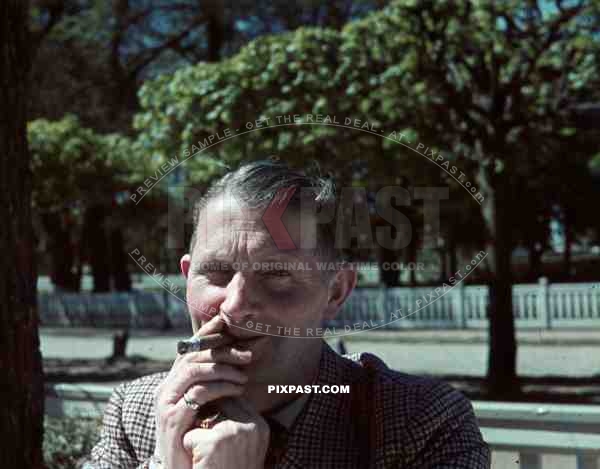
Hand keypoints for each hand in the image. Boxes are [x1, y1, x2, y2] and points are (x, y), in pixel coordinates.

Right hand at [153, 315, 252, 468]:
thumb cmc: (196, 437)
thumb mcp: (203, 407)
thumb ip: (211, 385)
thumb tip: (234, 361)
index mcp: (172, 382)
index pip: (189, 350)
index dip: (207, 333)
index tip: (227, 323)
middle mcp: (165, 389)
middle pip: (193, 357)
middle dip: (222, 351)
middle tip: (246, 355)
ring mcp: (166, 403)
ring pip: (195, 371)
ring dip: (223, 368)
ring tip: (244, 375)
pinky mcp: (173, 419)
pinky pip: (198, 393)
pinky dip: (221, 387)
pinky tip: (237, 388)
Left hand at [183, 397, 269, 468]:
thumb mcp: (241, 448)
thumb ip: (236, 423)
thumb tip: (215, 398)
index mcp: (260, 426)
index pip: (233, 400)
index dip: (216, 414)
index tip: (212, 436)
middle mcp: (252, 425)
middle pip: (217, 405)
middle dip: (206, 424)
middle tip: (211, 452)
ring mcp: (235, 431)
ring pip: (201, 420)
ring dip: (197, 439)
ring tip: (207, 461)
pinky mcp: (216, 441)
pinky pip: (190, 436)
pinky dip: (189, 452)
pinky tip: (202, 466)